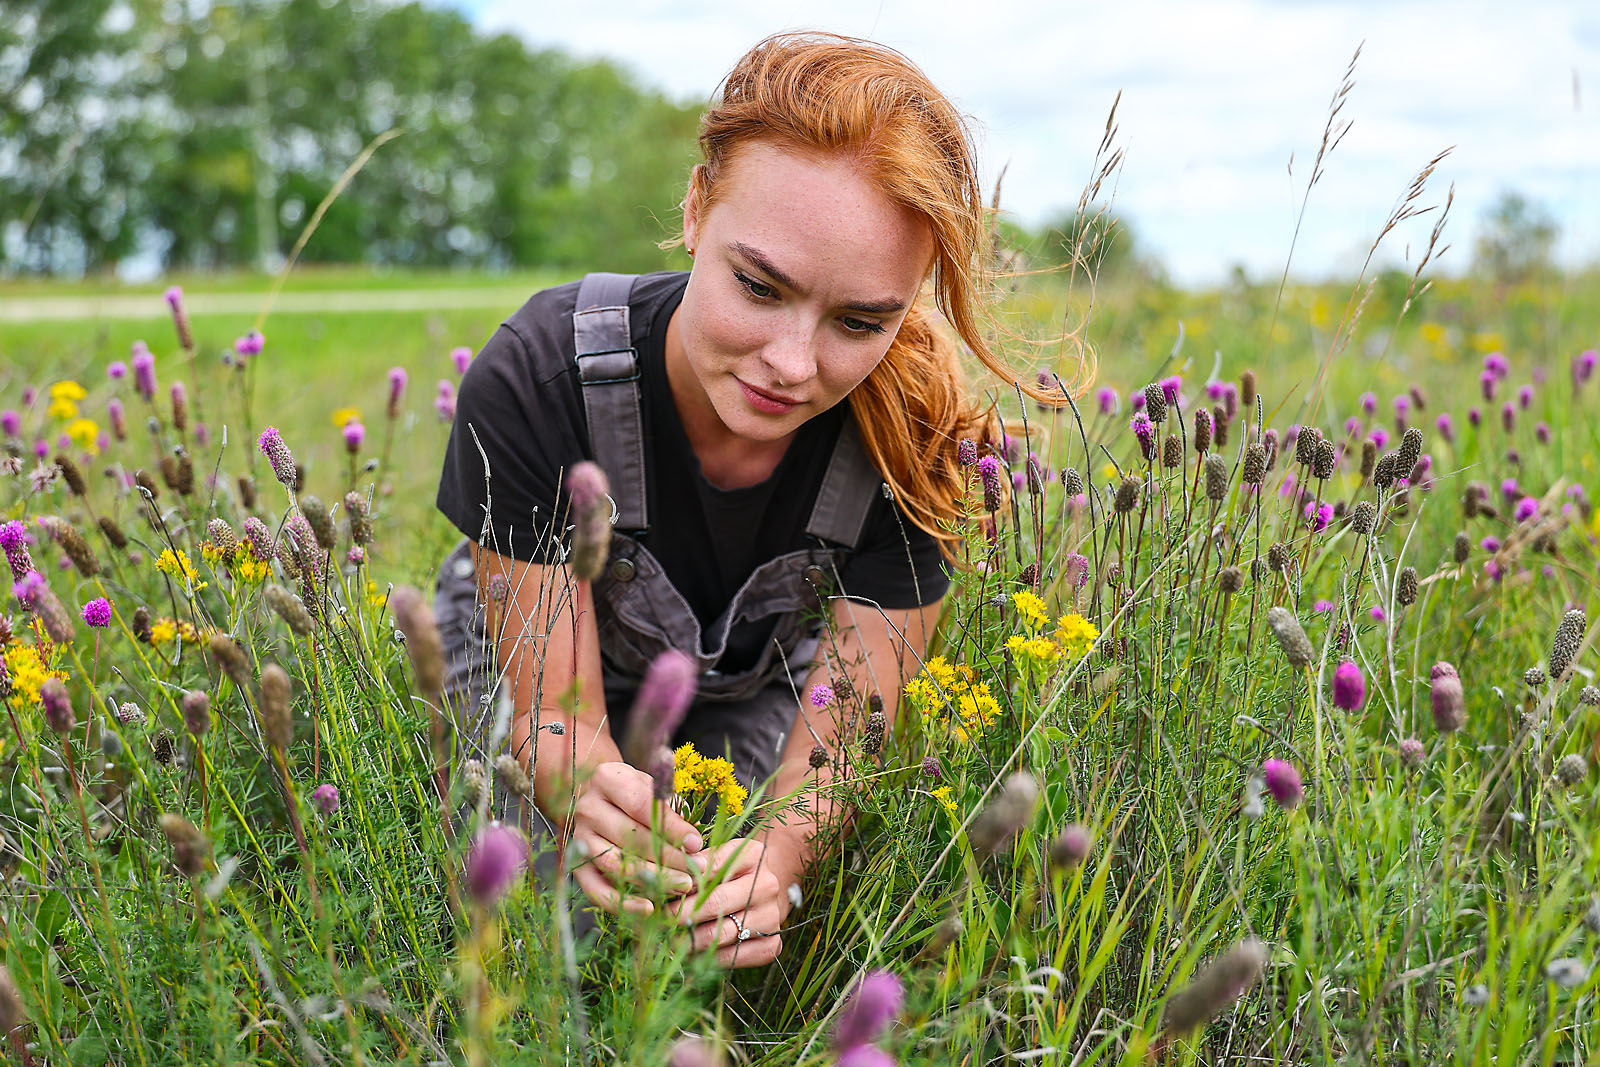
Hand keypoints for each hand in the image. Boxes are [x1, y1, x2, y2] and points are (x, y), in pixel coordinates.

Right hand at [567, 761, 706, 915]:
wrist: (596, 797)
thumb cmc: (635, 792)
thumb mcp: (652, 786)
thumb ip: (670, 807)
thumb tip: (694, 841)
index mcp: (608, 779)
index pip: (642, 805)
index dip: (671, 827)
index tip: (696, 843)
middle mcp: (588, 808)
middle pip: (630, 837)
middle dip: (668, 857)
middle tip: (697, 871)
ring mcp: (580, 838)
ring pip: (616, 864)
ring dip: (651, 879)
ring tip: (682, 886)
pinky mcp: (577, 865)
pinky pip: (596, 890)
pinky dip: (622, 902)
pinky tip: (649, 908)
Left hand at [666, 832, 807, 968]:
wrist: (773, 887)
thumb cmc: (736, 869)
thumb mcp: (721, 854)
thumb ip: (697, 863)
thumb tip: (667, 877)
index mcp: (752, 857)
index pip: (709, 873)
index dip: (681, 889)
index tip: (658, 900)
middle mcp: (766, 886)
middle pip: (714, 906)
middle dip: (681, 918)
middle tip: (659, 925)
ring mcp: (771, 918)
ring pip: (720, 936)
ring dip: (689, 942)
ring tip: (668, 941)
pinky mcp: (771, 946)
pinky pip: (733, 958)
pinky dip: (708, 960)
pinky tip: (691, 955)